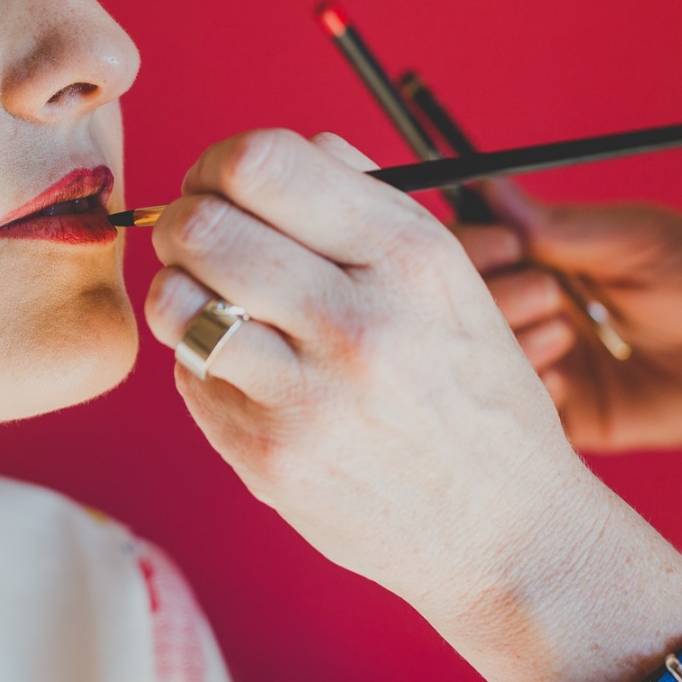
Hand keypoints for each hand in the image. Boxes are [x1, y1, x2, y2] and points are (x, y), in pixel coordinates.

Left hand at [142, 130, 681, 681]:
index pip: (262, 163)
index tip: (221, 183)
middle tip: (199, 239)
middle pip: (201, 227)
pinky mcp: (269, 457)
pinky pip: (189, 374)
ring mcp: (309, 397)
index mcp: (408, 257)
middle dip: (184, 221)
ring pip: (175, 300)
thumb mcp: (450, 276)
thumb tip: (274, 151)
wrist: (507, 530)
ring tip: (213, 301)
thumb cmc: (470, 388)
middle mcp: (359, 322)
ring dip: (179, 290)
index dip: (219, 162)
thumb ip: (361, 197)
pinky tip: (248, 370)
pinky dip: (203, 360)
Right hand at [455, 183, 681, 451]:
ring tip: (565, 335)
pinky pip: (518, 413)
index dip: (466, 247)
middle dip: (491, 299)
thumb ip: (559, 225)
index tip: (505, 244)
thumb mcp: (635, 237)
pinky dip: (531, 395)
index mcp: (532, 257)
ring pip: (480, 361)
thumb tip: (485, 186)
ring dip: (511, 345)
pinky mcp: (566, 416)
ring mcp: (540, 363)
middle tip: (548, 295)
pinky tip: (567, 380)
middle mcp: (524, 308)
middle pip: (457, 307)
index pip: (461, 250)